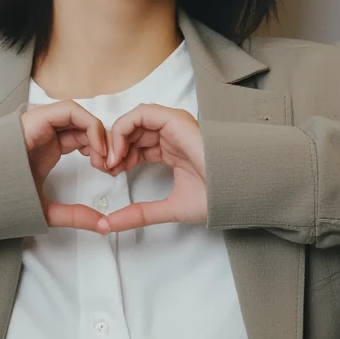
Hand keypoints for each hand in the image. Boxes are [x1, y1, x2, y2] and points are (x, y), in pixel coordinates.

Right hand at [20, 100, 110, 232]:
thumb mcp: (47, 209)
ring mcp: (42, 122)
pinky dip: (89, 125)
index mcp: (49, 146)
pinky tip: (95, 148)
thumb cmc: (3, 198)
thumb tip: (103, 226)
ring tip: (104, 159)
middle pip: (85, 125)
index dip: (101, 151)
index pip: (84, 138)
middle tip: (112, 164)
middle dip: (104, 142)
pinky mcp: (38, 117)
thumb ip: (74, 215)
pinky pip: (71, 110)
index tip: (109, 170)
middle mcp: (47, 131)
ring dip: (99, 133)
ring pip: (81, 115)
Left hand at [45, 102, 207, 233]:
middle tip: (104, 167)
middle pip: (131, 132)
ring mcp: (173, 125)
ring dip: (115, 138)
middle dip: (113, 148)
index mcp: (172, 150)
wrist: (236, 192)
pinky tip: (119, 152)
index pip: (136, 147)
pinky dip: (123, 129)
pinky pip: (141, 114)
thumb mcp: (168, 208)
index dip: (119, 158)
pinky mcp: (174, 120)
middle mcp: (171, 134)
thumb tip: (109, 224)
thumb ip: (140, 214)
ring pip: (133, 121)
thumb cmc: (214, 198)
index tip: (110, 175)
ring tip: (109, 161)